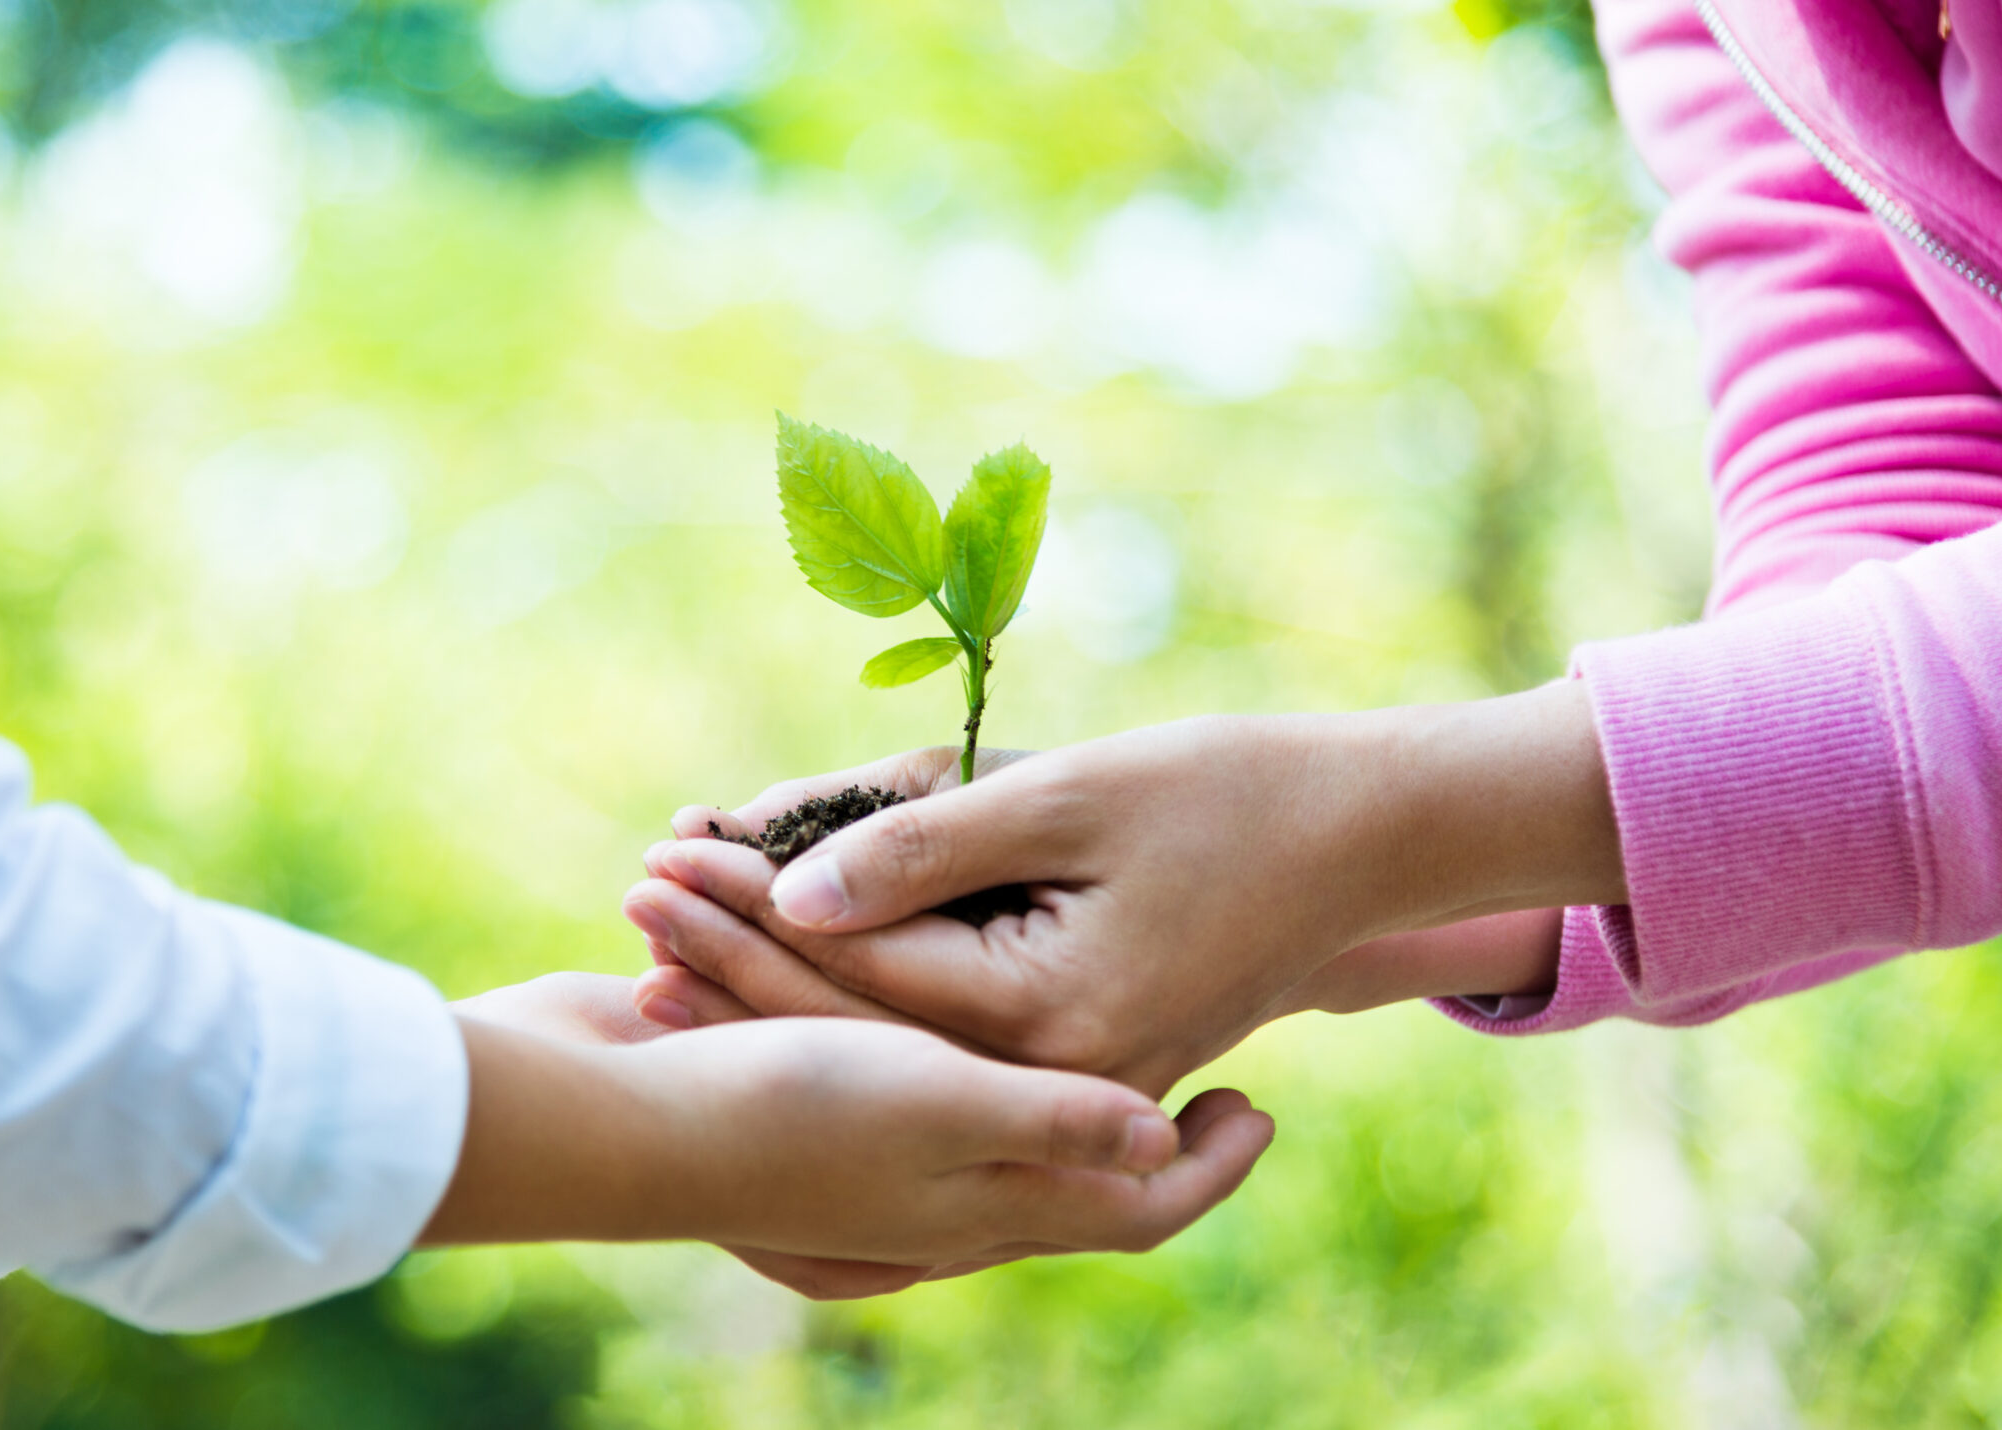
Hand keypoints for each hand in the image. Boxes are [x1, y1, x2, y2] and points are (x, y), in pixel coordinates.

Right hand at [418, 1008, 1273, 1288]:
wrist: (605, 1118)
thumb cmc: (778, 1108)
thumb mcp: (936, 1103)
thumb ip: (1049, 1123)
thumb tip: (1163, 1142)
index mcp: (981, 1205)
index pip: (1130, 1212)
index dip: (1206, 1172)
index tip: (1262, 1106)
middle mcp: (936, 1195)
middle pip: (1070, 1171)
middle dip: (1136, 1118)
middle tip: (1204, 1060)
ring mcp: (872, 1158)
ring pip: (991, 1123)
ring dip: (1044, 1070)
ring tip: (1101, 1008)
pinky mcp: (813, 1108)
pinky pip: (913, 1082)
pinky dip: (950, 1045)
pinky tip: (967, 981)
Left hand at [623, 682, 1619, 1096]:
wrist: (1365, 842)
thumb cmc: (1229, 791)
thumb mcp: (1068, 795)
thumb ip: (926, 845)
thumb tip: (791, 890)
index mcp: (1052, 1023)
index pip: (860, 968)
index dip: (750, 906)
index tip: (662, 851)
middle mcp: (1053, 1084)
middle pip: (857, 1027)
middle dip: (737, 955)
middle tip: (636, 891)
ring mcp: (1069, 1092)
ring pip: (891, 1052)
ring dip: (780, 990)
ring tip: (671, 940)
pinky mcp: (1078, 1073)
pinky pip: (941, 1055)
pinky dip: (856, 1007)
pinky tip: (779, 971)